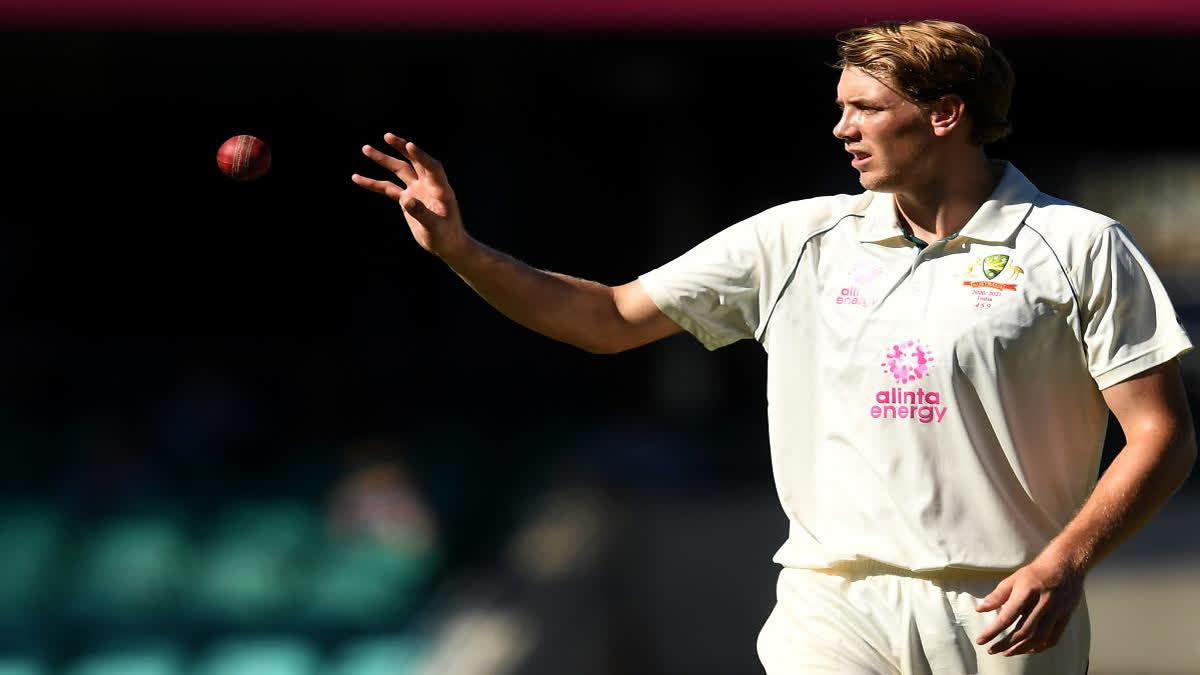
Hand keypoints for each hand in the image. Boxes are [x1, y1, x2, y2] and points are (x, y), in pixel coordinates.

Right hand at [351, 133, 468, 258]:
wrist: (446, 244)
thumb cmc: (446, 237)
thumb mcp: (436, 228)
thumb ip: (422, 214)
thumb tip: (405, 200)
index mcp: (440, 189)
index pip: (432, 167)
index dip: (421, 156)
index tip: (410, 145)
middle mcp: (428, 185)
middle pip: (413, 162)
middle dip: (400, 148)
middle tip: (387, 136)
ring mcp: (416, 190)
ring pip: (399, 171)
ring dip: (384, 160)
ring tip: (365, 148)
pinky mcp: (407, 199)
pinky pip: (388, 189)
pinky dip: (374, 184)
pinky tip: (357, 178)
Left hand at [975, 554, 1084, 656]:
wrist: (1066, 565)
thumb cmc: (1036, 572)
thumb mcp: (1013, 578)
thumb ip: (997, 595)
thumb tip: (981, 609)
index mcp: (1027, 592)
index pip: (1007, 617)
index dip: (993, 631)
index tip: (981, 640)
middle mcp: (1042, 604)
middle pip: (1023, 631)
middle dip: (1005, 644)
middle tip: (992, 650)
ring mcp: (1056, 612)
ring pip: (1038, 638)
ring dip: (1021, 649)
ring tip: (1007, 652)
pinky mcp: (1065, 617)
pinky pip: (1053, 638)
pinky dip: (1040, 647)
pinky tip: (1029, 649)